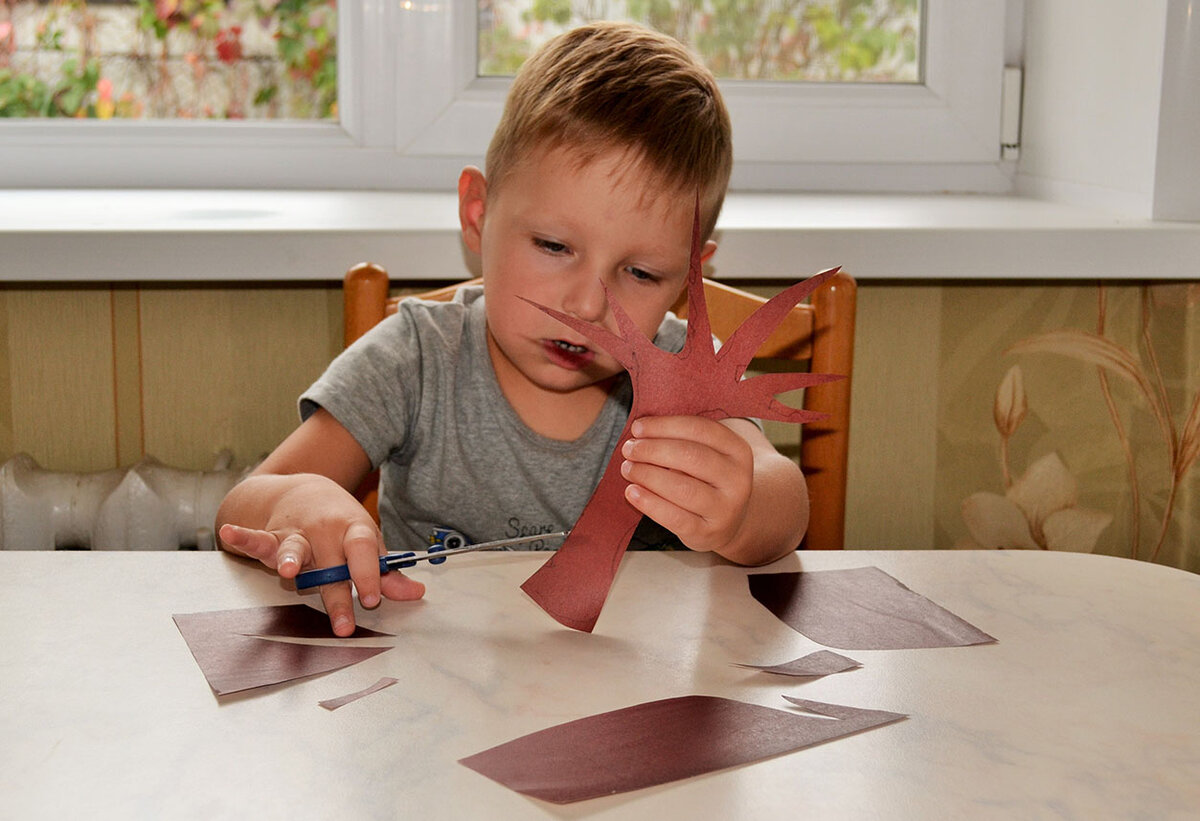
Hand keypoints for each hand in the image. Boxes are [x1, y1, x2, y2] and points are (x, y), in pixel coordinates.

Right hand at [218, 474, 424, 635]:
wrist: (310, 490)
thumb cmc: (344, 525)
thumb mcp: (370, 543)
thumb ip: (388, 573)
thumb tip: (415, 593)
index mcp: (355, 531)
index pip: (365, 551)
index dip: (368, 574)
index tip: (371, 599)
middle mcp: (326, 531)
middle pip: (331, 565)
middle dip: (336, 594)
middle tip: (342, 624)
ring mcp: (299, 532)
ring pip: (295, 547)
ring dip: (291, 559)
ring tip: (288, 572)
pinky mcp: (274, 536)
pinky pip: (258, 539)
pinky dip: (244, 537)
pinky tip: (230, 533)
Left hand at [618, 415, 753, 553]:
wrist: (728, 523)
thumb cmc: (707, 481)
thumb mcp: (707, 455)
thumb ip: (681, 441)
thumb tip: (641, 432)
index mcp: (738, 450)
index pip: (699, 429)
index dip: (664, 426)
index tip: (638, 427)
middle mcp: (737, 479)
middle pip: (691, 456)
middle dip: (653, 450)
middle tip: (629, 449)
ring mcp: (725, 508)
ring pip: (682, 488)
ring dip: (648, 475)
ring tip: (628, 468)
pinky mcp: (708, 532)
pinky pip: (674, 517)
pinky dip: (649, 503)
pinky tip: (632, 491)